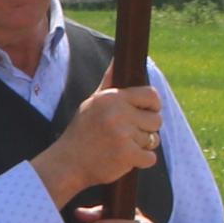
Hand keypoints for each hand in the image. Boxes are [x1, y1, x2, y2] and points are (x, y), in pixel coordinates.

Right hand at [36, 83, 164, 201]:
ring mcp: (123, 134)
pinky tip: (124, 159)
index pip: (151, 95)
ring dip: (141, 146)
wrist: (67, 163)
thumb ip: (108, 83)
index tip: (148, 113)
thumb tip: (117, 59)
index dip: (154, 105)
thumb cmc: (81, 132)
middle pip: (156, 120)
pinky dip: (141, 161)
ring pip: (153, 140)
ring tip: (120, 146)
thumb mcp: (92, 103)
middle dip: (147, 129)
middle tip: (129, 135)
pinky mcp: (127, 155)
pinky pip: (151, 158)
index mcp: (112, 97)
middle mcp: (118, 113)